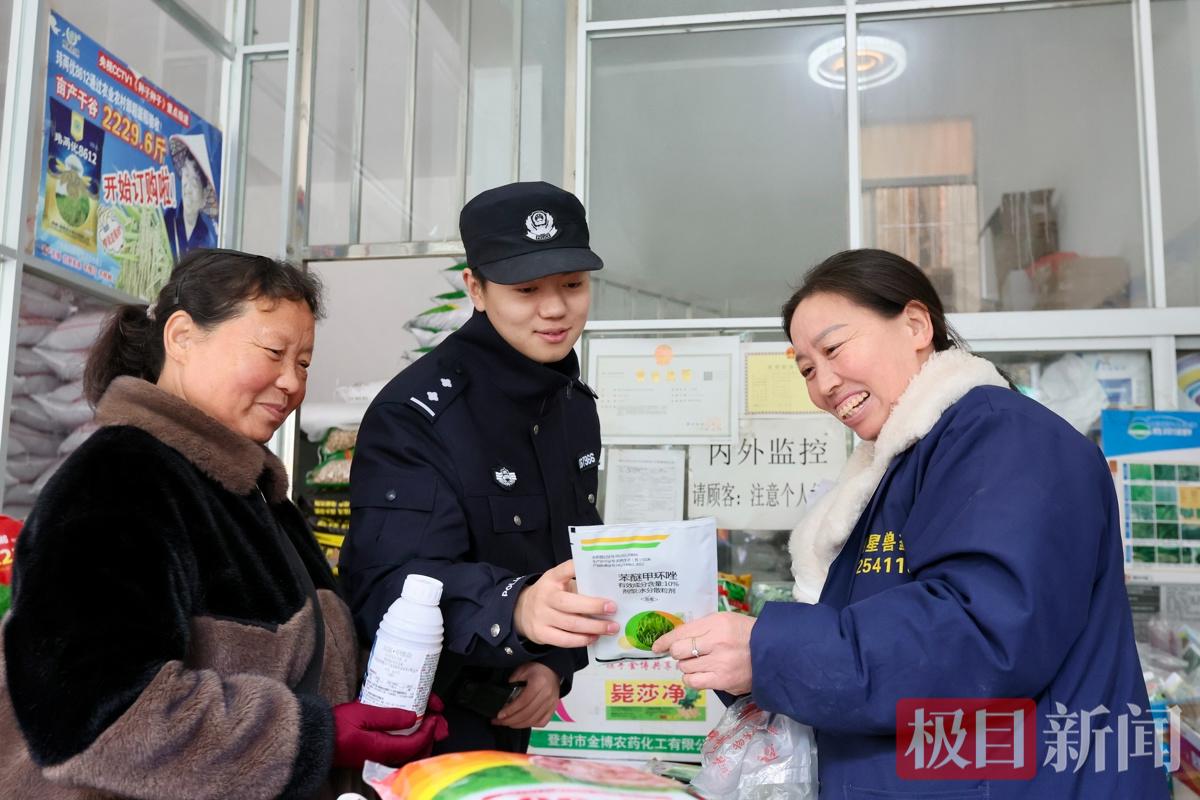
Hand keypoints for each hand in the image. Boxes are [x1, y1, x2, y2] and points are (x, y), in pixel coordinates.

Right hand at [332, 694, 448, 767]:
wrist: (315, 739)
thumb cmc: (335, 726)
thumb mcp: (363, 712)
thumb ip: (389, 716)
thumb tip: (413, 717)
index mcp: (382, 748)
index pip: (416, 742)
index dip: (429, 728)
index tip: (435, 714)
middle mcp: (384, 756)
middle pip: (417, 749)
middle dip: (431, 733)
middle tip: (438, 716)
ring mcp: (380, 757)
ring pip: (410, 750)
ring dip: (423, 735)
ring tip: (430, 719)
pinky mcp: (376, 753)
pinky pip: (400, 749)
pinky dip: (410, 738)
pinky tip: (411, 726)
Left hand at [493, 662, 560, 728]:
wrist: (552, 669)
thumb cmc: (536, 668)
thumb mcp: (521, 670)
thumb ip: (512, 683)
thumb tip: (504, 699)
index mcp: (539, 682)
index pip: (523, 701)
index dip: (510, 710)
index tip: (499, 715)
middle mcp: (547, 694)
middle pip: (527, 713)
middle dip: (511, 720)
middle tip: (499, 721)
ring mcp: (551, 703)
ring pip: (533, 720)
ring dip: (518, 725)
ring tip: (507, 723)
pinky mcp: (553, 708)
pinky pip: (542, 722)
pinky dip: (530, 724)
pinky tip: (521, 723)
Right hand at [513, 560, 616, 647]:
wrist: (522, 611)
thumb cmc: (552, 595)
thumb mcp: (559, 583)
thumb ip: (578, 585)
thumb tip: (609, 593)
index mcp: (552, 578)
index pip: (565, 570)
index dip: (578, 569)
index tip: (597, 568)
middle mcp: (545, 596)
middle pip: (569, 603)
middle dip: (593, 606)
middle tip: (613, 608)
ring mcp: (541, 616)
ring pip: (570, 624)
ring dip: (594, 627)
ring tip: (611, 628)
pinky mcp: (541, 633)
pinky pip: (564, 640)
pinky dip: (582, 640)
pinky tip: (594, 638)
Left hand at [652, 612, 755, 694]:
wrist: (773, 653)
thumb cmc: (745, 634)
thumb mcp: (724, 621)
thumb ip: (700, 628)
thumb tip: (673, 639)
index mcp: (716, 623)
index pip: (680, 632)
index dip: (665, 641)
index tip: (657, 646)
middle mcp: (716, 642)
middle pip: (679, 651)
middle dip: (679, 653)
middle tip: (686, 653)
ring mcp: (720, 663)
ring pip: (685, 668)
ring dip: (687, 666)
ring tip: (700, 662)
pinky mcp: (723, 681)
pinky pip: (694, 682)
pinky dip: (692, 679)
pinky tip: (700, 674)